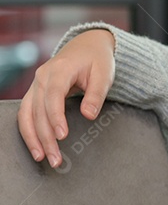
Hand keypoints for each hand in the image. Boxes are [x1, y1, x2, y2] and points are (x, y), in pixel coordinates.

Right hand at [17, 29, 116, 166]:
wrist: (88, 45)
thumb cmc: (97, 59)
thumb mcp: (104, 74)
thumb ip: (96, 95)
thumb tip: (88, 115)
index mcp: (59, 70)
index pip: (53, 97)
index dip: (55, 117)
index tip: (62, 136)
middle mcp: (42, 77)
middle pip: (38, 110)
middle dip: (45, 137)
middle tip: (55, 158)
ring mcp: (36, 85)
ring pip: (26, 114)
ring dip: (33, 137)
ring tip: (42, 157)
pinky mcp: (35, 92)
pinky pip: (26, 113)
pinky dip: (29, 130)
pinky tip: (36, 146)